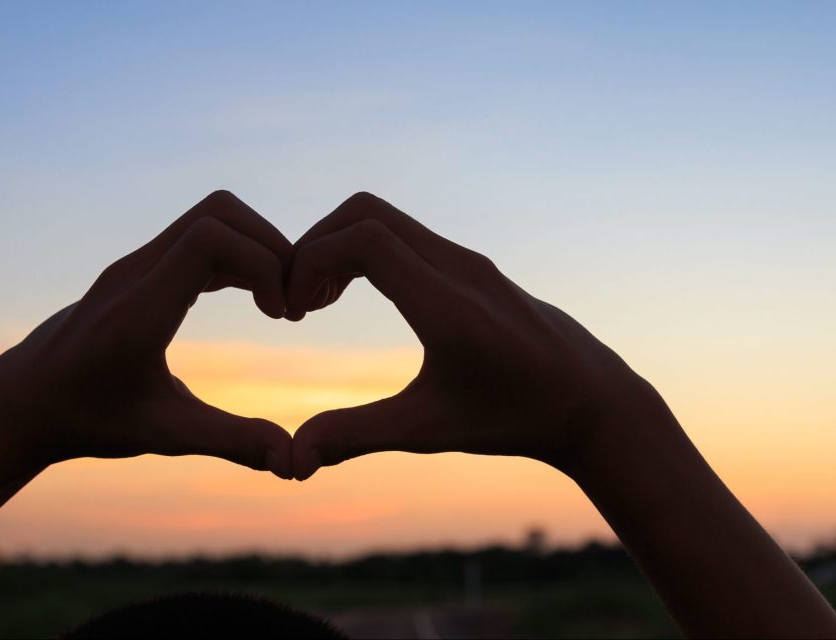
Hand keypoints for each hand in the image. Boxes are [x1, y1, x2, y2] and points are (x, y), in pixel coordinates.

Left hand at [0, 190, 294, 477]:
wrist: (23, 402)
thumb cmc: (88, 420)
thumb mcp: (164, 435)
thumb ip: (231, 442)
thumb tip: (293, 463)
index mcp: (141, 309)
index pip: (211, 237)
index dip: (263, 263)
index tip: (280, 315)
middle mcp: (136, 273)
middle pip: (219, 211)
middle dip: (270, 247)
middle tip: (289, 304)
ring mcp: (134, 265)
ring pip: (210, 217)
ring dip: (255, 249)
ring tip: (276, 305)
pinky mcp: (138, 269)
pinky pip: (197, 237)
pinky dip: (236, 256)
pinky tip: (252, 300)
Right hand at [286, 192, 658, 479]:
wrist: (592, 401)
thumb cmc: (515, 419)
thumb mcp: (429, 431)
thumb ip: (357, 436)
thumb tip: (293, 460)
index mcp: (446, 304)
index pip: (364, 239)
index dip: (312, 260)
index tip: (294, 309)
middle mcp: (458, 268)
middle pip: (367, 212)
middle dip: (316, 244)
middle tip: (298, 300)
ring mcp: (469, 261)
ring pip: (387, 219)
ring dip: (341, 247)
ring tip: (319, 301)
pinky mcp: (474, 266)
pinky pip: (407, 235)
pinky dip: (368, 252)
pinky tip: (357, 295)